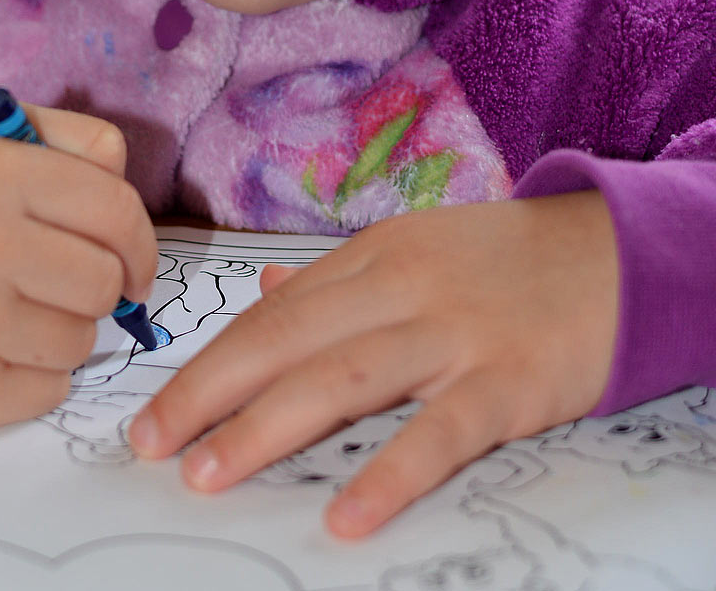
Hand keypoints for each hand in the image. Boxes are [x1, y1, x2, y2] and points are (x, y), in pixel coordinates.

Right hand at [0, 105, 156, 427]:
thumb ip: (73, 140)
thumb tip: (125, 188)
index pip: (116, 211)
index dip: (137, 242)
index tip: (130, 262)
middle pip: (106, 282)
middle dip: (97, 285)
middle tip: (56, 282)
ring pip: (83, 341)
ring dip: (63, 331)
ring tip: (10, 310)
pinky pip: (49, 392)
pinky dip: (34, 376)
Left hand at [127, 191, 617, 537]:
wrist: (612, 254)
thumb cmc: (502, 261)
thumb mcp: (413, 249)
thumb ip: (336, 279)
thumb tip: (263, 295)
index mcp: (372, 255)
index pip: (273, 313)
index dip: (210, 362)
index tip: (157, 410)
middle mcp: (400, 286)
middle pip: (288, 338)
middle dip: (210, 391)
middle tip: (153, 444)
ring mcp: (453, 332)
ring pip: (343, 376)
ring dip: (266, 426)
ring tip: (210, 474)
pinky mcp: (507, 381)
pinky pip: (440, 432)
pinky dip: (390, 472)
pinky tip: (346, 517)